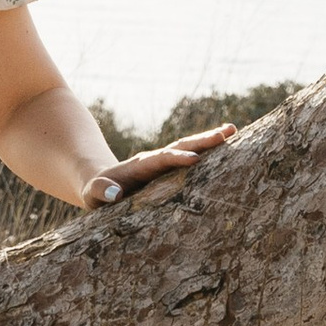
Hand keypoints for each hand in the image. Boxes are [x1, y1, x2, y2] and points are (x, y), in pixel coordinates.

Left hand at [83, 124, 236, 210]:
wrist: (99, 185)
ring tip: (232, 131)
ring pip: (189, 148)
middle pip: (181, 146)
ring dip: (209, 140)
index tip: (195, 160)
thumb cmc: (96, 194)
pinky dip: (209, 151)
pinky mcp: (170, 170)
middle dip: (203, 141)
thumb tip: (114, 194)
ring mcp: (164, 164)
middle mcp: (154, 160)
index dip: (176, 159)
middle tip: (227, 133)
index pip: (161, 160)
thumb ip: (101, 192)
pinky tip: (229, 146)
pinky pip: (191, 157)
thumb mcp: (92, 194)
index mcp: (139, 166)